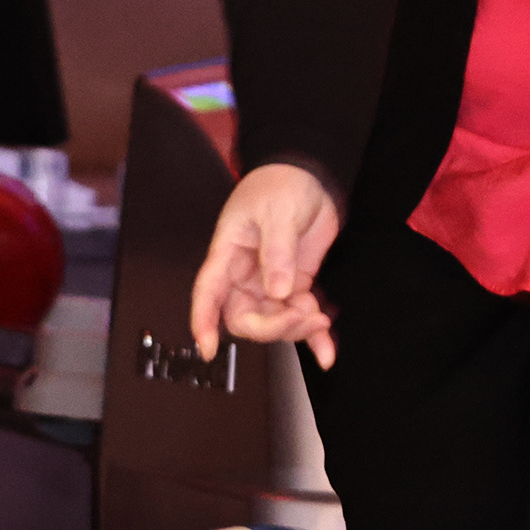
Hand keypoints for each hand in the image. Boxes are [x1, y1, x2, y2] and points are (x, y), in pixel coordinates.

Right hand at [190, 163, 342, 366]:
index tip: (207, 347)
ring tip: (320, 317)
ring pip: (274, 323)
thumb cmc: (281, 185)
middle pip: (244, 318)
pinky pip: (300, 317)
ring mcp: (271, 283)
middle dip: (270, 327)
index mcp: (228, 254)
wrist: (312, 176)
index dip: (203, 321)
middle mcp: (245, 275)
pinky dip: (315, 337)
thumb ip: (277, 252)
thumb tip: (278, 291)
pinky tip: (327, 353)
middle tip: (299, 317)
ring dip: (297, 330)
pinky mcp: (295, 287)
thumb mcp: (277, 213)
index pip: (208, 292)